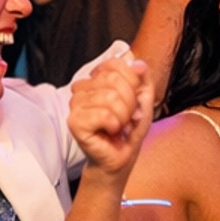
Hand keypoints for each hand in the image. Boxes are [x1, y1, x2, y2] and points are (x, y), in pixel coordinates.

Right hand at [67, 55, 153, 178]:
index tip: (134, 99)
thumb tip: (138, 62)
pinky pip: (103, 114)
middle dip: (130, 102)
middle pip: (114, 79)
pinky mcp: (75, 122)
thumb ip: (143, 78)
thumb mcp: (144, 99)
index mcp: (97, 79)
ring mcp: (76, 104)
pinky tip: (111, 131)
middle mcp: (83, 88)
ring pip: (110, 97)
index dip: (132, 81)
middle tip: (127, 117)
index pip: (115, 63)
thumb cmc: (128, 130)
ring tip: (119, 126)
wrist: (120, 157)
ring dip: (123, 116)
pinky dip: (114, 125)